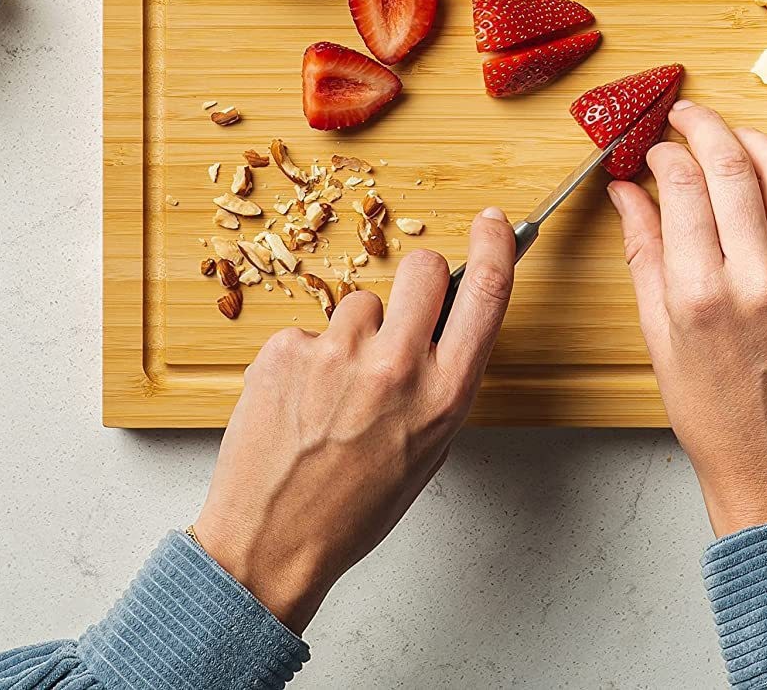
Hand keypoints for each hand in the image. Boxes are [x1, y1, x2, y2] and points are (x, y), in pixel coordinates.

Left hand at [191, 209, 515, 631]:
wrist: (270, 542)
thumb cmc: (355, 506)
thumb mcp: (430, 448)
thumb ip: (444, 379)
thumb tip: (450, 320)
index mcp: (443, 394)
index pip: (486, 292)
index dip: (495, 246)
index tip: (493, 223)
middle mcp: (396, 366)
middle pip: (424, 267)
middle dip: (419, 280)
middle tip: (403, 315)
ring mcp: (336, 353)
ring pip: (361, 302)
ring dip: (355, 332)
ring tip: (336, 391)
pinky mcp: (286, 349)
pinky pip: (311, 329)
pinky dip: (309, 358)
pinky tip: (302, 401)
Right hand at [608, 101, 766, 537]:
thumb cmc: (709, 409)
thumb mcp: (658, 332)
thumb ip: (643, 250)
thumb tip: (625, 189)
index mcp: (701, 293)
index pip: (682, 184)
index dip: (664, 151)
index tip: (654, 147)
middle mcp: (759, 280)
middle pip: (733, 165)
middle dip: (704, 126)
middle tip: (687, 116)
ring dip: (753, 141)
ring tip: (731, 135)